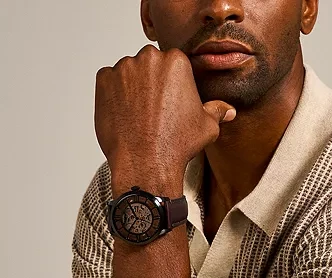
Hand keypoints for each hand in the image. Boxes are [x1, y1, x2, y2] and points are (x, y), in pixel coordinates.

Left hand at [94, 44, 235, 192]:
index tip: (170, 102)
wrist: (146, 163)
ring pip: (129, 73)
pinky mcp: (103, 81)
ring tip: (140, 116)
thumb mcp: (206, 127)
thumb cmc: (175, 144)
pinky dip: (114, 95)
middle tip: (156, 110)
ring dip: (133, 89)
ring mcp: (123, 69)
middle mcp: (149, 59)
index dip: (172, 85)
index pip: (173, 64)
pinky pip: (109, 82)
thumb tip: (228, 110)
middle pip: (150, 65)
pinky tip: (125, 115)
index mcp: (176, 62)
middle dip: (152, 84)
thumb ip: (216, 111)